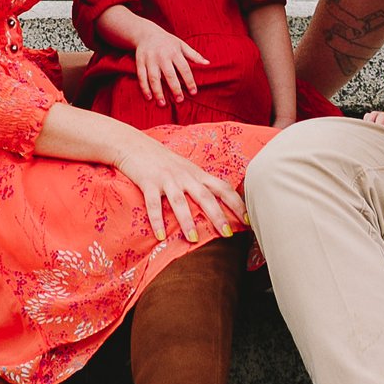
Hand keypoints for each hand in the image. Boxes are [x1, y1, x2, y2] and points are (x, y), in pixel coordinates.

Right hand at [105, 128, 243, 246]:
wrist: (135, 144)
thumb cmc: (162, 160)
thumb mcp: (185, 169)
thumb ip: (199, 184)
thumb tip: (217, 205)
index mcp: (197, 174)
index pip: (223, 188)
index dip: (236, 204)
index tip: (248, 221)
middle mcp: (184, 176)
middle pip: (205, 196)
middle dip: (218, 215)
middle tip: (228, 234)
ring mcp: (166, 179)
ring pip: (180, 202)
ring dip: (187, 221)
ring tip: (194, 239)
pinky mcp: (148, 182)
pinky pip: (153, 204)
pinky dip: (157, 220)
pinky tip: (160, 235)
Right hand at [128, 21, 203, 110]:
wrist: (146, 33)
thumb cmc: (167, 41)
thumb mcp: (181, 45)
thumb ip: (194, 55)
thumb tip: (208, 63)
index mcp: (174, 51)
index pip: (184, 68)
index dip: (190, 81)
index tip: (193, 93)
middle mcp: (162, 56)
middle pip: (169, 74)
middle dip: (175, 88)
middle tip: (180, 100)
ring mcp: (150, 59)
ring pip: (154, 78)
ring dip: (158, 92)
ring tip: (162, 104)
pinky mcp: (140, 62)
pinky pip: (142, 76)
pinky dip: (144, 88)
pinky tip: (149, 98)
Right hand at [364, 108, 383, 141]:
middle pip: (380, 117)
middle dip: (379, 125)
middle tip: (379, 136)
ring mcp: (379, 116)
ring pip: (372, 116)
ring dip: (371, 124)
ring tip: (371, 134)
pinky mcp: (373, 118)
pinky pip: (366, 117)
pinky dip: (365, 123)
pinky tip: (366, 132)